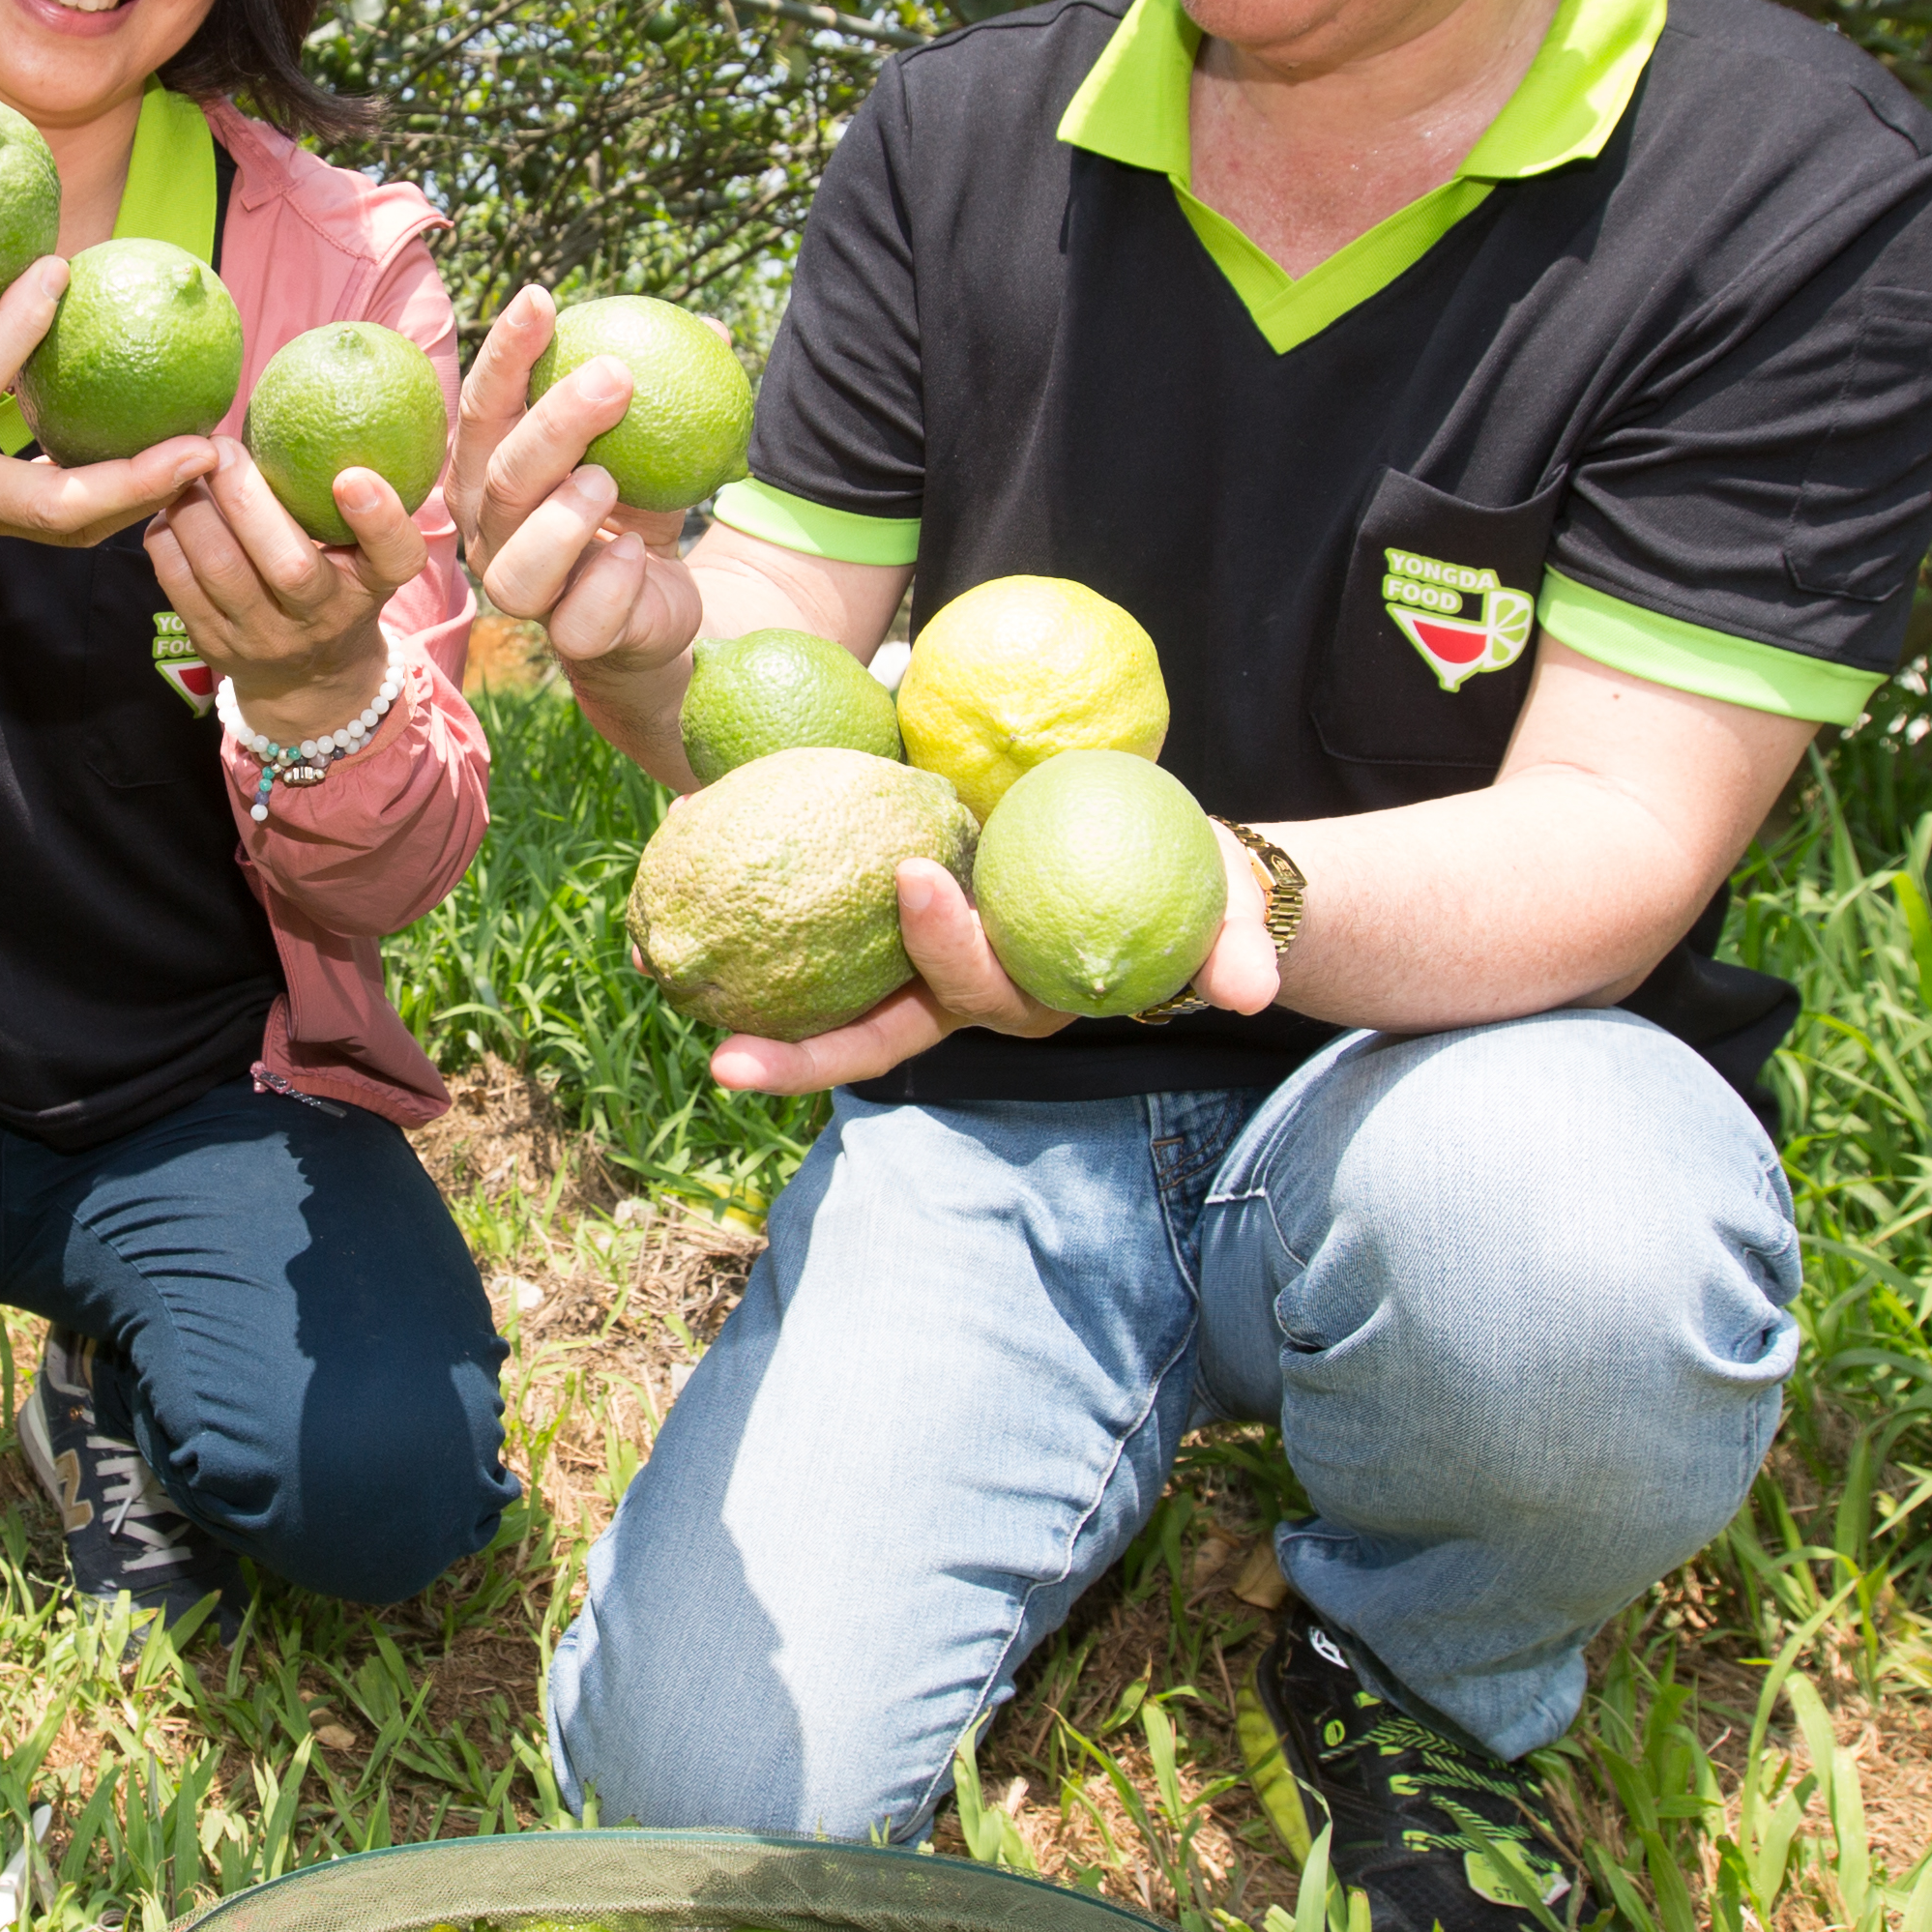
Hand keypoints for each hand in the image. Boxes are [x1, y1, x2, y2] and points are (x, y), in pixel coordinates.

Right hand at [0, 146, 217, 623]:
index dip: (15, 330)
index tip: (58, 270)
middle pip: (52, 507)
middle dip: (132, 479)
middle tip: (201, 439)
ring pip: (68, 529)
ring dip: (141, 497)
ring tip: (205, 451)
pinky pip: (59, 523)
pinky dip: (114, 499)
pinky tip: (160, 461)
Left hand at [149, 445, 427, 739]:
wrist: (307, 680)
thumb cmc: (338, 583)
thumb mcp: (366, 553)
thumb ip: (358, 498)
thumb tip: (320, 397)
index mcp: (372, 586)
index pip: (394, 559)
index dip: (379, 519)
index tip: (353, 476)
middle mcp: (324, 620)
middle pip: (288, 566)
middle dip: (246, 498)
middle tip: (222, 447)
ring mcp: (265, 640)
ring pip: (221, 571)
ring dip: (195, 509)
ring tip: (187, 470)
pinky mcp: (214, 646)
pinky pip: (178, 583)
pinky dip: (168, 535)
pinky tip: (168, 507)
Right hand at [455, 284, 700, 675]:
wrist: (662, 607)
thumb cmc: (637, 508)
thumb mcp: (652, 444)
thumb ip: (667, 390)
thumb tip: (709, 327)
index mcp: (492, 473)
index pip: (485, 407)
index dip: (506, 355)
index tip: (541, 298)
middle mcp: (492, 533)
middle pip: (500, 479)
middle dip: (551, 423)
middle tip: (614, 376)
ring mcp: (527, 594)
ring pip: (517, 566)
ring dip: (563, 516)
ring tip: (609, 478)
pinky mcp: (573, 641)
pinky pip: (578, 621)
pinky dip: (608, 583)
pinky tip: (636, 552)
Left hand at [709, 834, 1291, 1096]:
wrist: (1170, 880)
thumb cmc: (1195, 890)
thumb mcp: (1228, 911)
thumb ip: (1238, 944)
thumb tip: (1254, 987)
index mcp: (1034, 993)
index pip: (981, 984)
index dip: (946, 944)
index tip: (912, 878)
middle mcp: (972, 1000)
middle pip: (883, 1035)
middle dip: (809, 1053)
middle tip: (728, 1046)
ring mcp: (932, 982)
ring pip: (842, 1020)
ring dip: (765, 1033)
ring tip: (677, 1023)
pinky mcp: (906, 949)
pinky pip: (827, 967)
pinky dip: (761, 961)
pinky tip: (677, 939)